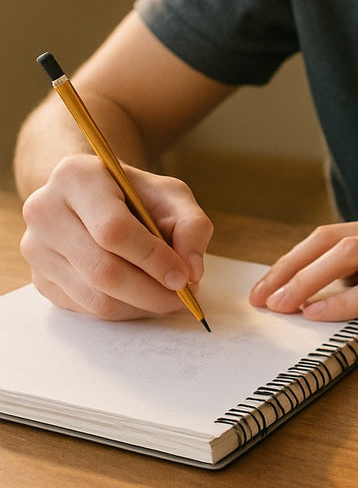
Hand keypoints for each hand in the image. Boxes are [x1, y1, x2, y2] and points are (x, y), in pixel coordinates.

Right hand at [20, 155, 213, 320]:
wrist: (91, 196)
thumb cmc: (134, 194)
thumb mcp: (170, 194)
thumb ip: (191, 225)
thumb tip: (191, 272)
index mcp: (75, 177)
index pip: (113, 229)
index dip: (152, 258)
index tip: (183, 277)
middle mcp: (44, 211)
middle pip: (102, 270)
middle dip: (150, 291)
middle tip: (182, 297)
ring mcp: (36, 248)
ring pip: (95, 297)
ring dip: (139, 305)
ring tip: (167, 297)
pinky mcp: (39, 279)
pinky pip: (86, 309)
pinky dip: (122, 309)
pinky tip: (140, 295)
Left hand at [249, 213, 357, 320]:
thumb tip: (309, 293)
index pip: (330, 236)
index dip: (291, 261)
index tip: (263, 288)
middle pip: (334, 240)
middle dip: (291, 268)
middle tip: (262, 299)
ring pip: (351, 253)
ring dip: (308, 279)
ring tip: (281, 305)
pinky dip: (344, 301)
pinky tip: (316, 312)